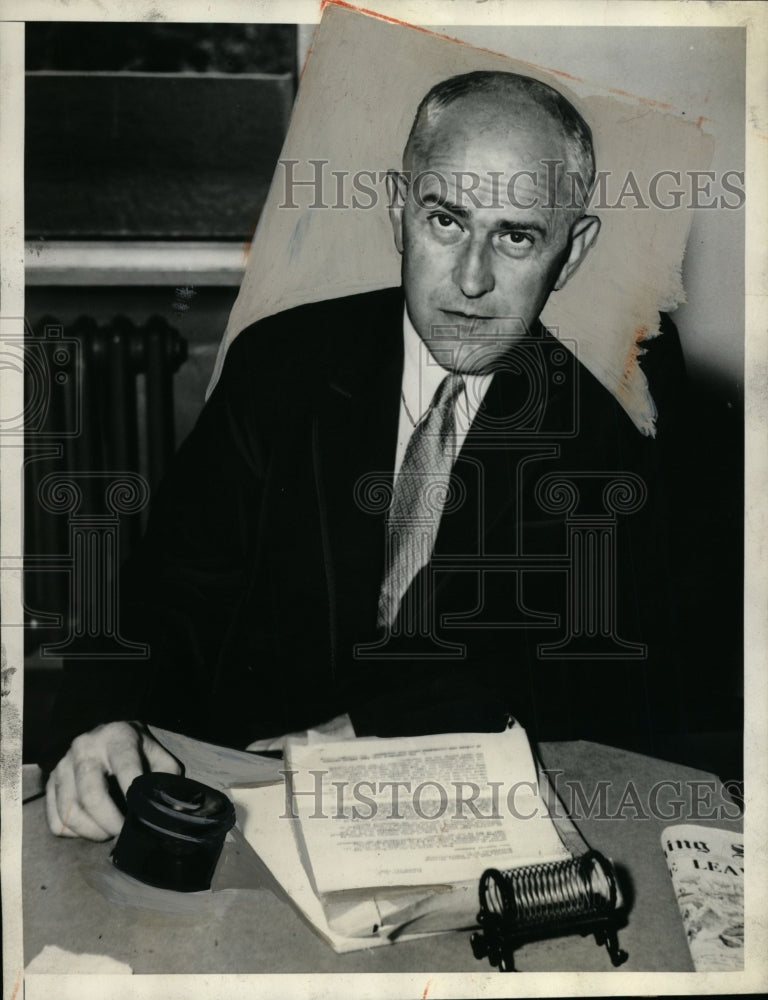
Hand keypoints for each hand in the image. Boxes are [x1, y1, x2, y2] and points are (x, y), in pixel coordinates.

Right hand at [46, 721, 182, 839]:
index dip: (134, 800)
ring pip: (70, 812)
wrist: (105, 732)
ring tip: (108, 831)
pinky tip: (91, 826)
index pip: (126, 770)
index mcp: (118, 738)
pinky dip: (74, 833)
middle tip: (123, 833)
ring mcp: (63, 765)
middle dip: (110, 823)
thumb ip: (166, 779)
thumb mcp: (157, 755)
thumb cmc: (136, 749)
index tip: (140, 820)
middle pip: (91, 795)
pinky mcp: (50, 782)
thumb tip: (174, 812)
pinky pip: (56, 821)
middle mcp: (86, 748)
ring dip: (92, 831)